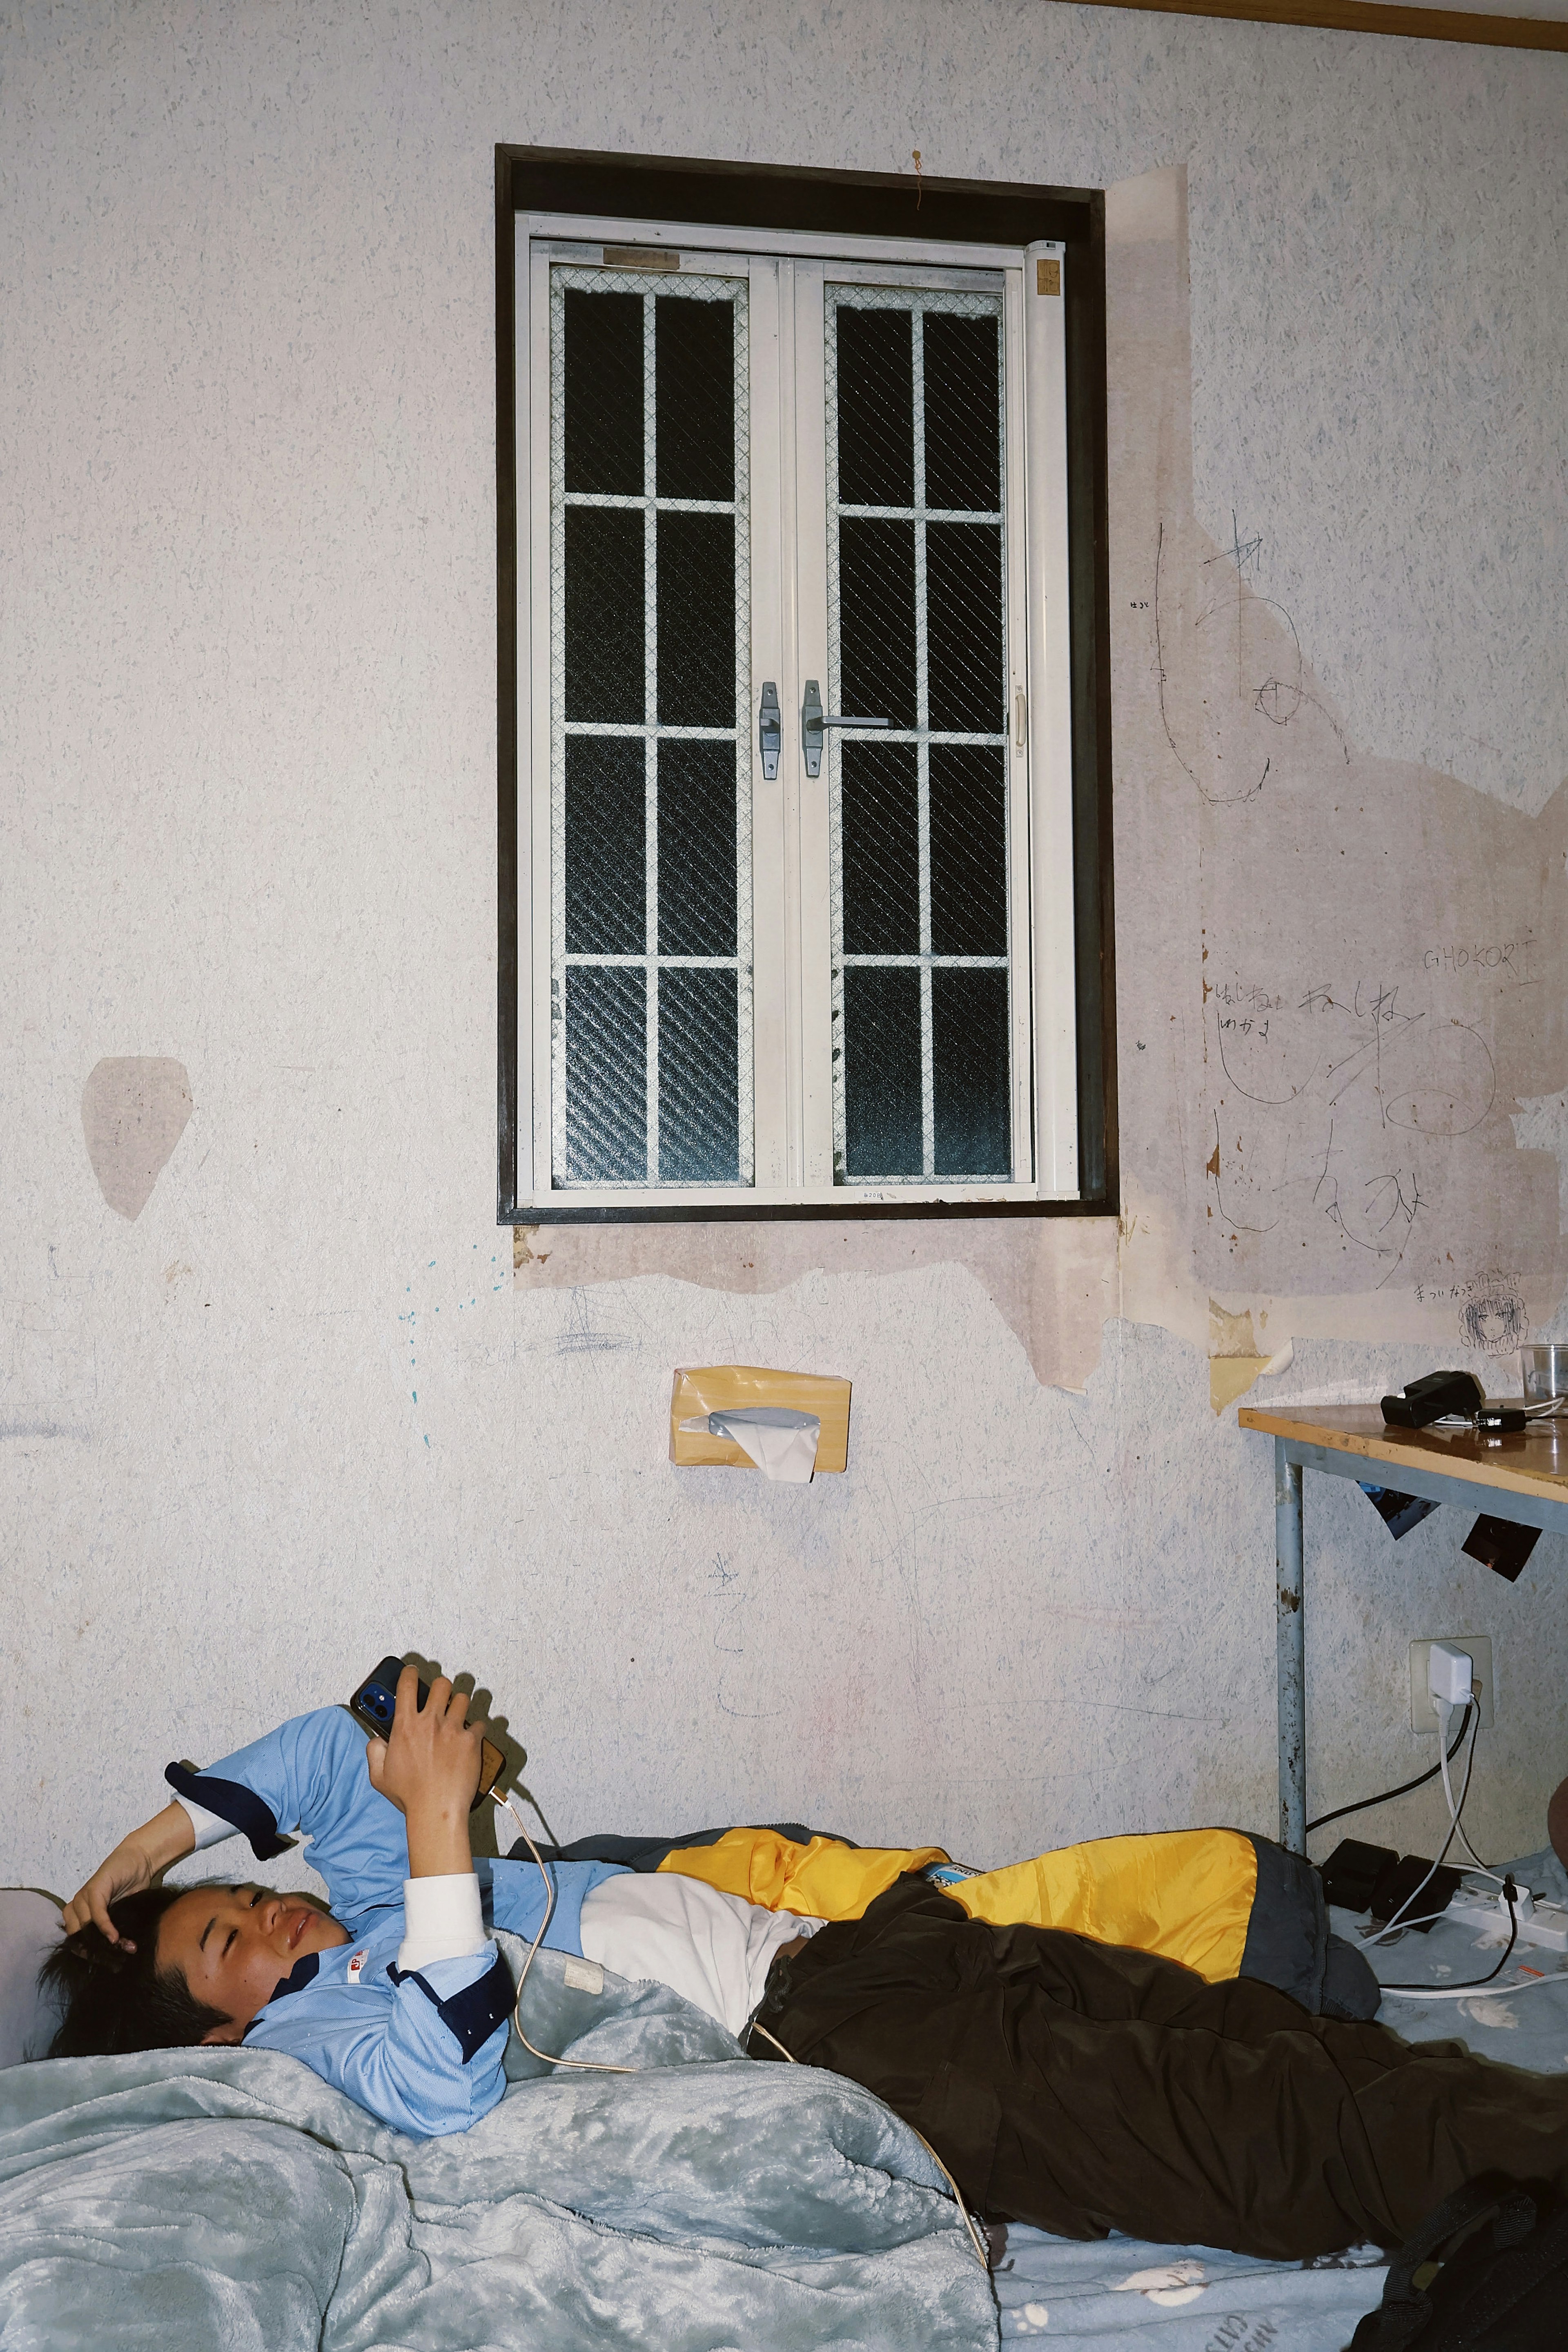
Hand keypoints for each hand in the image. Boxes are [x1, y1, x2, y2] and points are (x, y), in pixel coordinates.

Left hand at [61, 1801, 195, 1946]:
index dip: (87, 1954)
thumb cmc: (130, 1888)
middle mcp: (77, 1905)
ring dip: (103, 1942)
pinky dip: (105, 1927)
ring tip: (122, 1948)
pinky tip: (115, 1937)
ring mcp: (83, 1896)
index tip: (104, 1964)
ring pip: (86, 1927)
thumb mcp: (119, 1915)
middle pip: (78, 1936)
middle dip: (96, 1951)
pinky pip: (96, 1913)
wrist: (140, 1860)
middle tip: (115, 1960)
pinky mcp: (94, 1888)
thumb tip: (114, 1957)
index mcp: (78, 1913)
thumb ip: (112, 1931)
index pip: (74, 1940)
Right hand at [364, 1666, 480, 1877]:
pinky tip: (472, 1736)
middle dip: (441, 1686)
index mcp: (406, 1727)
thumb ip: (374, 1752)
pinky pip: (480, 1724)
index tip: (411, 1671)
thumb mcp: (379, 1776)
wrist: (436, 1810)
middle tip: (441, 1696)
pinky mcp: (471, 1741)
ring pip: (463, 1698)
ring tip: (458, 1714)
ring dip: (460, 1704)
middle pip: (441, 1684)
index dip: (408, 1673)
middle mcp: (430, 1722)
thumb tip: (375, 1740)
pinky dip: (477, 1729)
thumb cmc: (409, 1795)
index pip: (406, 1686)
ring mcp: (453, 1730)